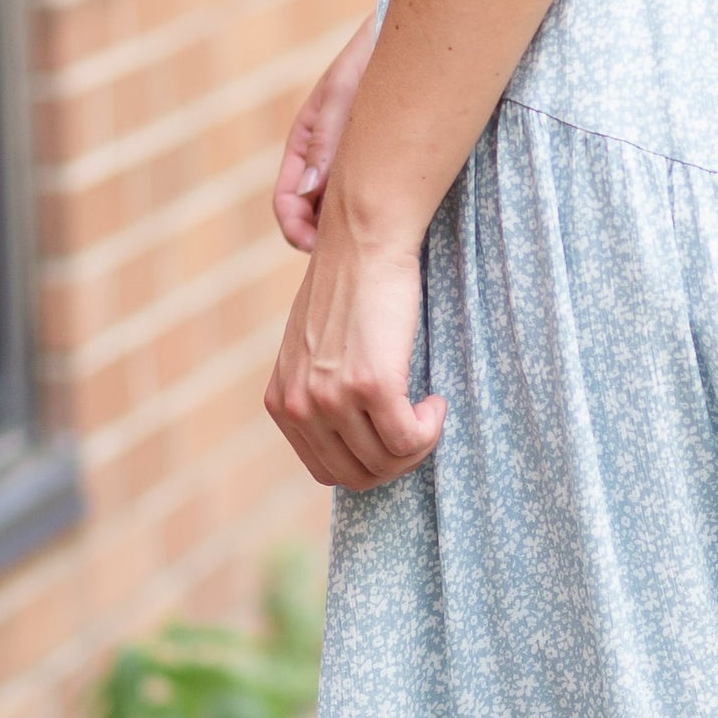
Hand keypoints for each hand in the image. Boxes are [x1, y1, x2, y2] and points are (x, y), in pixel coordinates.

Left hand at [265, 206, 446, 488]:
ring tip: (428, 409)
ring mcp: (332, 398)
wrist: (363, 242)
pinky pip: (409, 439)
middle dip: (396, 463)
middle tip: (418, 429)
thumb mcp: (314, 350)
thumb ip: (320, 393)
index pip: (325, 470)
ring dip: (418, 445)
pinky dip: (430, 429)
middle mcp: (300, 406)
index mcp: (281, 403)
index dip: (367, 463)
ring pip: (387, 462)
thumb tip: (356, 437)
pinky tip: (436, 402)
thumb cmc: (349, 290)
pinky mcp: (370, 384)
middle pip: (357, 475)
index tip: (391, 434)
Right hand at [275, 17, 373, 251]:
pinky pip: (370, 197)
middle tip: (351, 258)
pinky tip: (396, 225)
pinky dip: (374, 215)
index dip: (296, 228)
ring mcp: (353, 159)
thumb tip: (309, 191)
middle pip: (312, 213)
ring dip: (347, 233)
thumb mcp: (346, 93)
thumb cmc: (376, 55)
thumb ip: (327, 137)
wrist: (417, 38)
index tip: (316, 248)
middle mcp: (326, 154)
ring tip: (374, 246)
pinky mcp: (383, 161)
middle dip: (323, 240)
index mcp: (306, 140)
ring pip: (341, 210)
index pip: (288, 199)